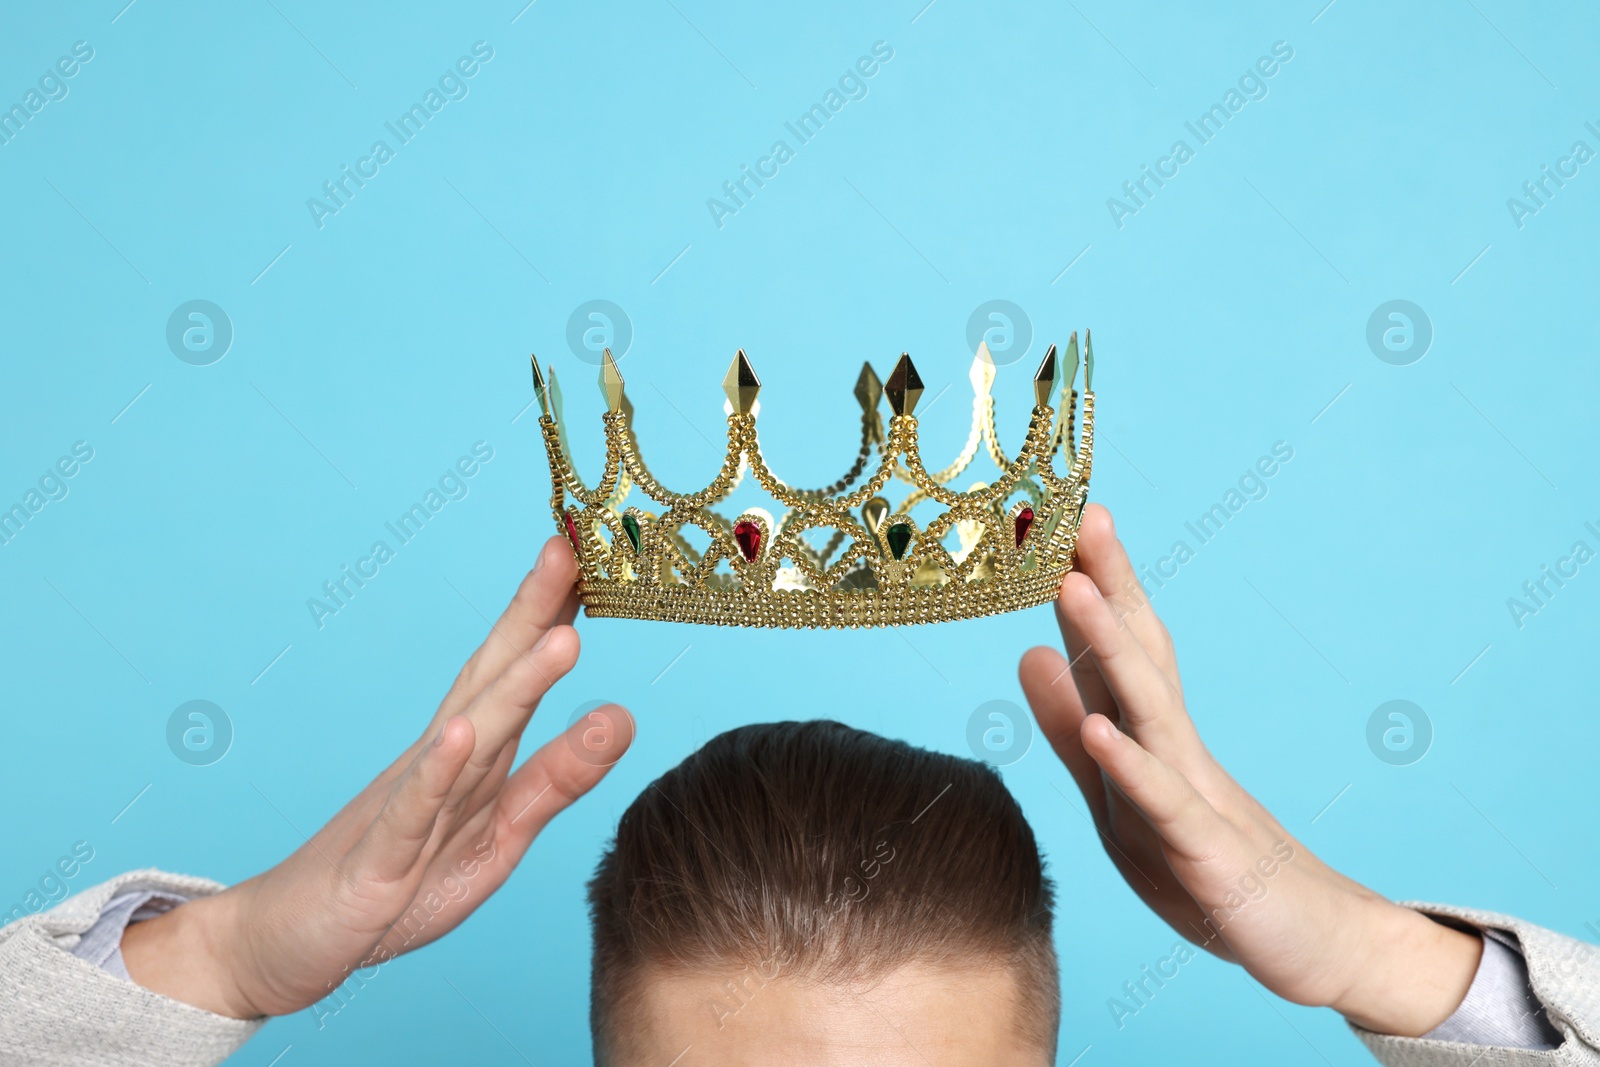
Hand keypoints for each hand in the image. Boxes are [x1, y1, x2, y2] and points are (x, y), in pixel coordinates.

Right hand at [122, 537, 632, 1019]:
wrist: (285, 941)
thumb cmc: (398, 882)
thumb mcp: (498, 837)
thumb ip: (557, 779)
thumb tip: (624, 716)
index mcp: (470, 756)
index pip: (514, 669)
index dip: (551, 611)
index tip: (592, 550)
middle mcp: (438, 765)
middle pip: (492, 678)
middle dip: (534, 614)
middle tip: (572, 549)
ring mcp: (407, 810)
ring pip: (468, 739)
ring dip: (513, 687)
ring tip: (562, 638)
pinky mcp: (379, 864)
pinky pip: (410, 815)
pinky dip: (435, 774)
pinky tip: (459, 734)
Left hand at [1019, 505, 1481, 1036]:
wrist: (1317, 942)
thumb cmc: (1208, 865)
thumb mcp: (1117, 794)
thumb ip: (1071, 727)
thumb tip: (1028, 653)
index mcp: (1153, 738)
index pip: (1118, 647)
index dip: (1089, 585)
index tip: (1057, 519)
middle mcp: (1178, 751)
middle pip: (1140, 655)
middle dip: (1108, 585)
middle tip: (1081, 515)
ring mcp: (1198, 798)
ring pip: (1152, 711)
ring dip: (1111, 649)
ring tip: (1072, 589)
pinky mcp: (1211, 854)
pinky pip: (1167, 804)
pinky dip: (1133, 766)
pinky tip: (1099, 729)